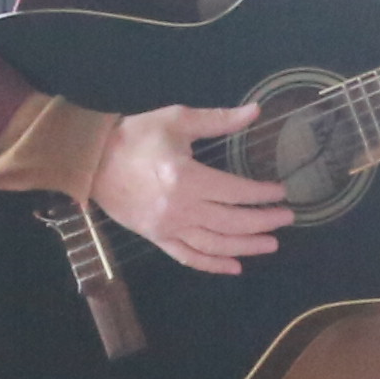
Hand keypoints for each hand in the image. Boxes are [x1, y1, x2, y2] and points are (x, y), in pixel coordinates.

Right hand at [90, 103, 293, 273]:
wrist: (93, 160)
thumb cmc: (136, 136)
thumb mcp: (178, 120)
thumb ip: (218, 120)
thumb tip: (255, 112)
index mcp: (187, 177)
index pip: (235, 191)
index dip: (262, 194)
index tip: (281, 192)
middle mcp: (180, 208)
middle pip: (231, 221)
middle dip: (263, 221)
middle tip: (286, 218)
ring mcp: (168, 227)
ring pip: (215, 244)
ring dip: (246, 246)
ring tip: (271, 244)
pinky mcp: (156, 238)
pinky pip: (189, 257)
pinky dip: (212, 264)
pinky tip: (234, 267)